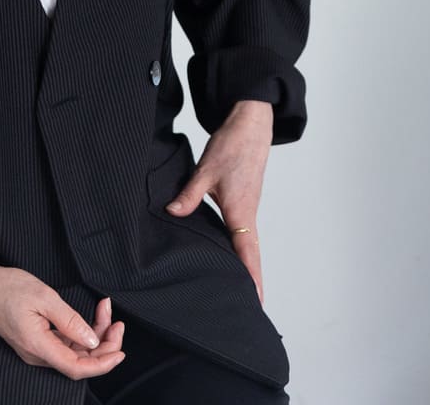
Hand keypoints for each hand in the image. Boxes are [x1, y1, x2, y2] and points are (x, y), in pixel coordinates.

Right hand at [0, 266, 125, 379]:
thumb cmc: (8, 289)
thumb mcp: (44, 297)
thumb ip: (69, 321)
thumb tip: (92, 340)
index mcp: (39, 346)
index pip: (77, 367)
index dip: (102, 364)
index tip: (120, 352)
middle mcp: (38, 354)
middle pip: (79, 362)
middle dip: (104, 345)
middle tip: (118, 322)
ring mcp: (37, 348)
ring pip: (74, 352)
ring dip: (95, 336)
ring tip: (106, 310)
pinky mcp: (37, 340)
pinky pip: (66, 343)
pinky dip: (82, 332)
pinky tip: (93, 315)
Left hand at [165, 98, 273, 301]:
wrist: (251, 124)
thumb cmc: (234, 146)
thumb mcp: (207, 170)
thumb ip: (190, 194)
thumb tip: (173, 212)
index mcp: (241, 211)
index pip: (248, 253)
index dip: (252, 278)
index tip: (256, 302)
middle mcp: (247, 214)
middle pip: (250, 255)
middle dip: (250, 280)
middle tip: (247, 306)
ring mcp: (248, 207)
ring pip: (247, 243)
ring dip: (244, 264)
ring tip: (238, 287)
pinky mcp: (244, 199)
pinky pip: (242, 230)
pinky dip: (239, 247)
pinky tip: (227, 252)